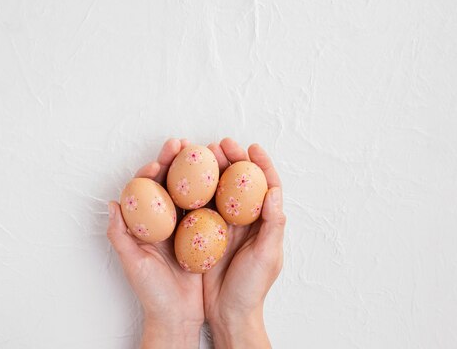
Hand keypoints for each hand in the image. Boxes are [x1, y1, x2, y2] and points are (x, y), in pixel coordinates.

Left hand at [107, 138, 202, 348]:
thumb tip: (113, 203)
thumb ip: (121, 235)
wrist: (177, 316)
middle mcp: (165, 221)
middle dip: (175, 162)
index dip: (152, 172)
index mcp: (146, 225)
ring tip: (205, 152)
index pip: (146, 190)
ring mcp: (185, 226)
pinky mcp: (204, 234)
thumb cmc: (151, 293)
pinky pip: (209, 208)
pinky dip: (215, 192)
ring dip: (197, 171)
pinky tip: (223, 179)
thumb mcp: (134, 264)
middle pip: (170, 184)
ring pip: (190, 191)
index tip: (159, 161)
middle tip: (182, 144)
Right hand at [203, 138, 285, 348]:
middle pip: (238, 182)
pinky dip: (192, 191)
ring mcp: (222, 225)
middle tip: (218, 144)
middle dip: (230, 159)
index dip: (260, 164)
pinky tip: (183, 180)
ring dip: (210, 170)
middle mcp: (244, 220)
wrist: (228, 312)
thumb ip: (272, 224)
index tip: (251, 147)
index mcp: (263, 222)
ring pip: (217, 190)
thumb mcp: (268, 256)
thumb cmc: (252, 287)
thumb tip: (274, 191)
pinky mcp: (203, 233)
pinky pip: (198, 207)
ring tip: (199, 154)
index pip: (265, 185)